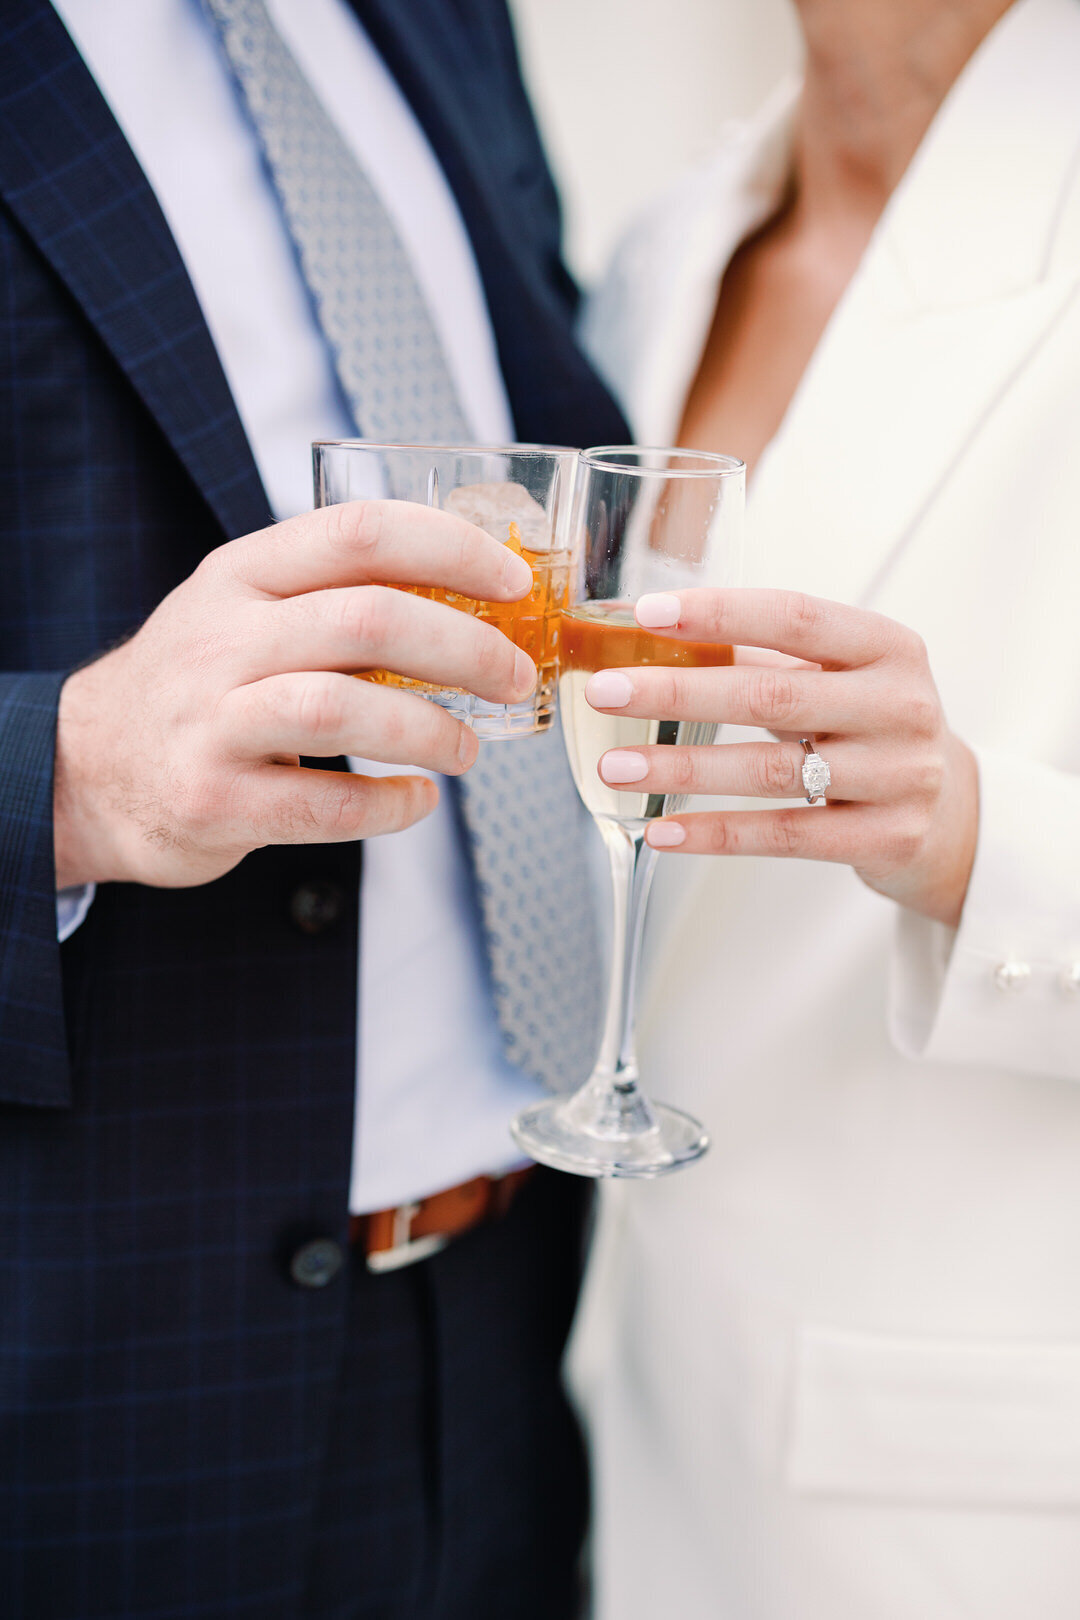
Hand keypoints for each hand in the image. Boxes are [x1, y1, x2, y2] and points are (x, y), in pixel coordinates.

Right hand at [54, 501, 536, 889]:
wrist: (90, 770)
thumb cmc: (203, 687)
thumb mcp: (248, 613)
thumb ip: (336, 597)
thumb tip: (481, 600)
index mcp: (242, 574)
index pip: (358, 532)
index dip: (452, 550)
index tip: (515, 584)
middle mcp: (221, 638)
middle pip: (368, 619)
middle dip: (466, 648)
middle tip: (515, 677)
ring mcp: (210, 721)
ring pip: (341, 709)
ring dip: (429, 732)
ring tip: (466, 750)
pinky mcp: (211, 801)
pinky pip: (323, 805)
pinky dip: (388, 807)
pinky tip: (418, 801)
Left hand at [585, 588, 978, 926]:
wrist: (954, 813)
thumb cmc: (870, 728)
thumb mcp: (838, 678)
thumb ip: (764, 655)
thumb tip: (650, 632)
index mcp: (887, 647)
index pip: (794, 617)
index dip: (718, 613)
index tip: (645, 614)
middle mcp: (900, 706)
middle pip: (772, 695)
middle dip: (678, 692)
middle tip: (605, 692)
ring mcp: (898, 776)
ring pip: (771, 770)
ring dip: (682, 770)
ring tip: (615, 767)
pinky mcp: (885, 839)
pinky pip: (785, 836)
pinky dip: (717, 834)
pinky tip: (662, 831)